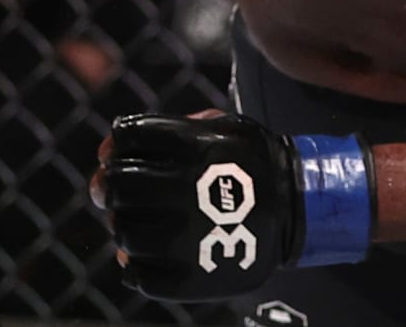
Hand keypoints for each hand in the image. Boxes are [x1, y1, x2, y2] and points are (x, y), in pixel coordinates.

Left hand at [92, 111, 372, 300]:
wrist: (297, 210)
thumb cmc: (250, 162)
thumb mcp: (224, 126)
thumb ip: (172, 127)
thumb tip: (112, 145)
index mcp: (197, 148)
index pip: (129, 138)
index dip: (116, 143)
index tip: (114, 151)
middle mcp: (191, 191)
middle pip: (118, 187)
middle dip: (107, 184)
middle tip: (108, 188)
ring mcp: (191, 239)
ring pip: (124, 232)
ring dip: (120, 223)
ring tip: (133, 219)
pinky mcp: (193, 279)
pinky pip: (139, 275)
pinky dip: (133, 263)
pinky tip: (146, 251)